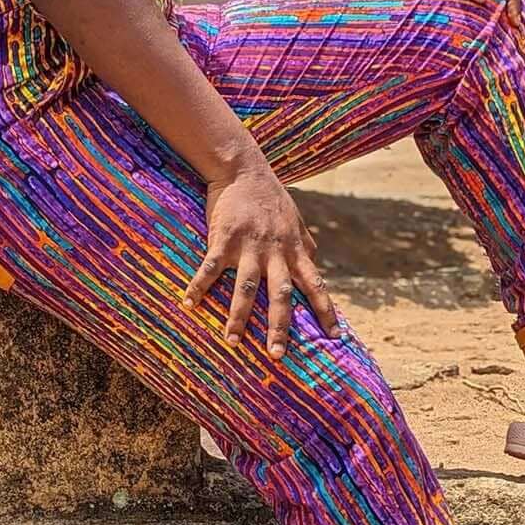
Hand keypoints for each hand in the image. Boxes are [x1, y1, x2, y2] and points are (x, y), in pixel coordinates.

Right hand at [184, 158, 338, 360]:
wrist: (244, 169)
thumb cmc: (270, 197)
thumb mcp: (295, 220)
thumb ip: (306, 243)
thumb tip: (315, 260)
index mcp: (295, 251)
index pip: (316, 285)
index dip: (326, 311)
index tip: (336, 337)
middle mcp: (275, 252)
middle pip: (281, 295)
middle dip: (279, 326)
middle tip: (277, 355)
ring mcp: (249, 246)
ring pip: (247, 287)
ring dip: (238, 316)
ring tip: (232, 341)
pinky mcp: (224, 238)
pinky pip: (210, 267)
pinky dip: (198, 287)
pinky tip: (189, 304)